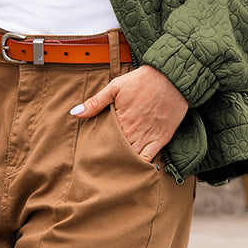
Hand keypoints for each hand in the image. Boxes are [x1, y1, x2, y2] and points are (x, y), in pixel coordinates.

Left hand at [70, 64, 188, 161]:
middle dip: (108, 158)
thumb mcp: (115, 86)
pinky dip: (141, 165)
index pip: (104, 141)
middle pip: (116, 152)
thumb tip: (75, 112)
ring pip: (131, 158)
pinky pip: (149, 158)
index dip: (97, 148)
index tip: (90, 153)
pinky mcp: (162, 138)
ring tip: (113, 170)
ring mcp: (148, 137)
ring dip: (122, 164)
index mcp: (119, 120)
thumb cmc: (143, 80)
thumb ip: (95, 102)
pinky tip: (134, 169)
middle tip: (99, 165)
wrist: (172, 77)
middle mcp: (133, 132)